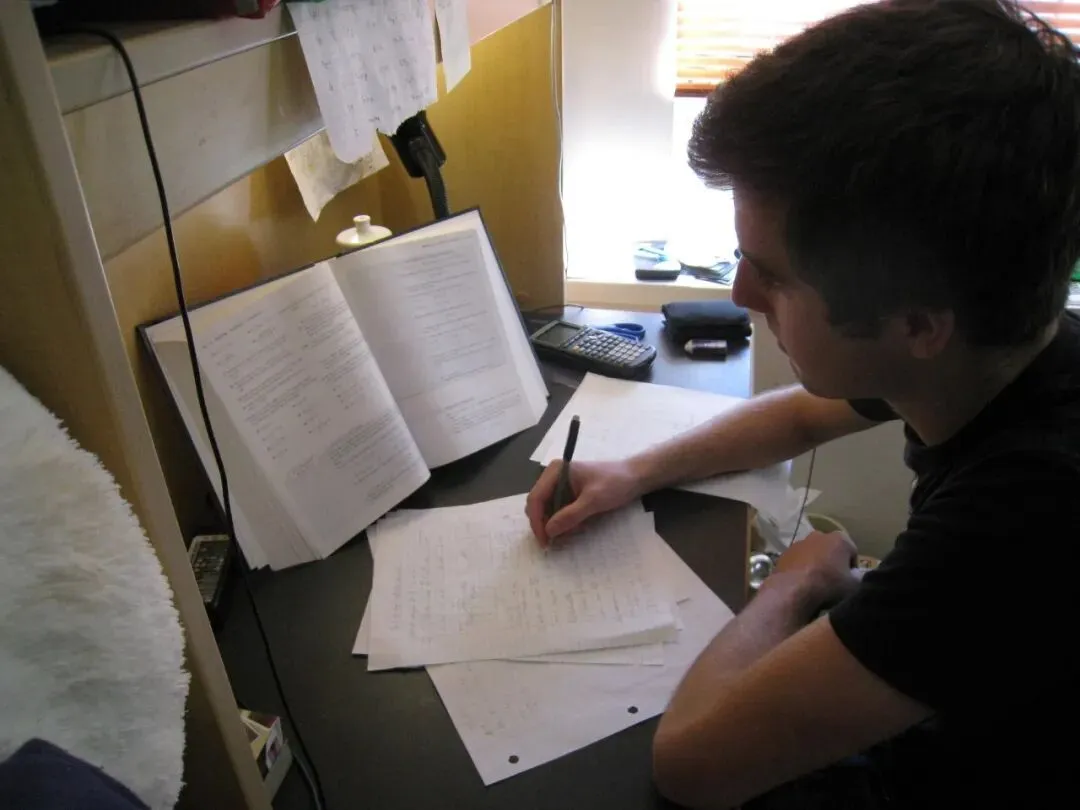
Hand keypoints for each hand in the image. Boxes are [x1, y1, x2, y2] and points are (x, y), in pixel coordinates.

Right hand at [525, 459, 643, 546]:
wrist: (636, 477)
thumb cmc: (615, 483)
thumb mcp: (593, 500)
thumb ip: (570, 515)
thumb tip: (548, 531)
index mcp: (555, 471)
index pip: (535, 498)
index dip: (537, 521)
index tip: (544, 541)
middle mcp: (554, 477)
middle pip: (539, 506)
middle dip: (547, 524)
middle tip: (558, 541)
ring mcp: (562, 486)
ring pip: (549, 511)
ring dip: (559, 525)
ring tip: (577, 529)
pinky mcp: (570, 495)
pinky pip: (560, 512)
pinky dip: (567, 522)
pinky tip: (580, 525)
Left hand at [771, 531, 858, 609]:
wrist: (792, 589)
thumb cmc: (828, 584)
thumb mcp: (853, 586)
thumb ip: (858, 578)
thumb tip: (855, 576)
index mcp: (840, 539)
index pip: (852, 552)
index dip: (852, 568)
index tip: (849, 580)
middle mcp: (819, 535)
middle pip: (831, 550)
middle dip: (833, 562)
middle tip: (833, 581)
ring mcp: (799, 542)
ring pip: (813, 553)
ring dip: (816, 564)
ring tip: (816, 583)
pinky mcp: (785, 553)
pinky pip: (798, 560)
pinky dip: (801, 568)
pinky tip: (801, 582)